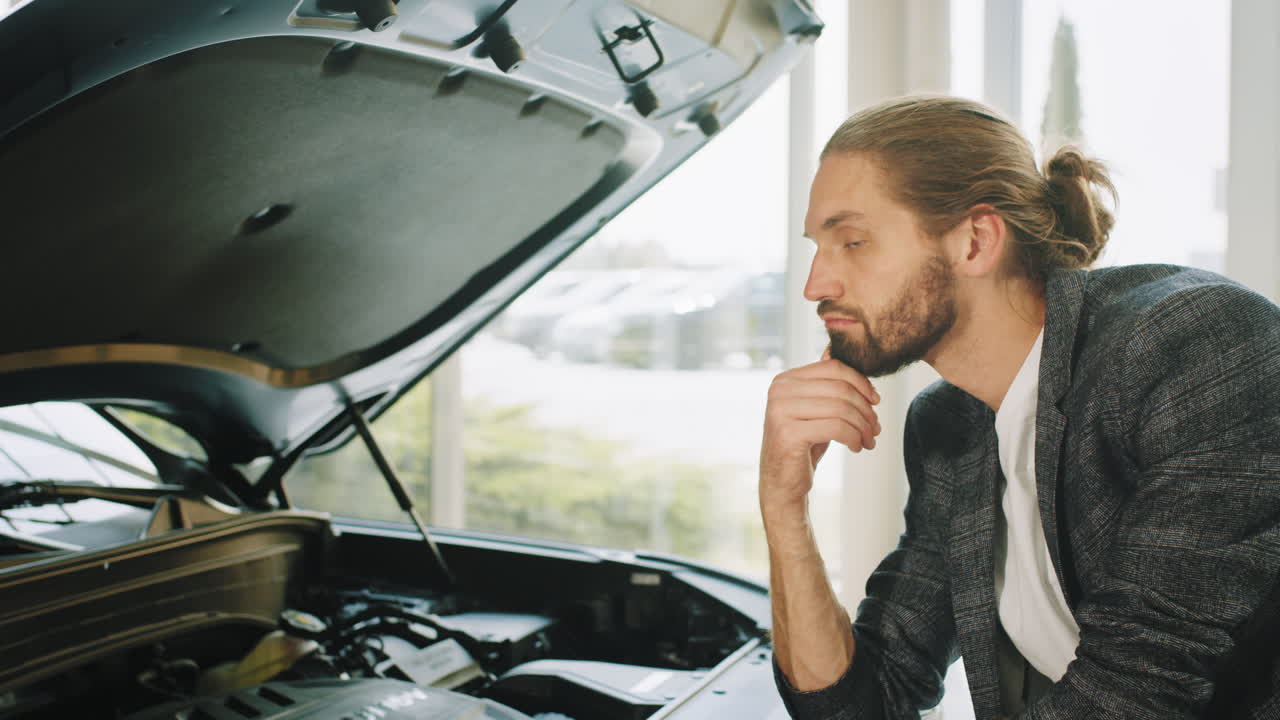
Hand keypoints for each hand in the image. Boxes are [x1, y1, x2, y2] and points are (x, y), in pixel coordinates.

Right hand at [759, 348, 880, 511]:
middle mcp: (779, 390)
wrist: (782, 484)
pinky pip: (836, 427)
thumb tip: (833, 349)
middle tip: (876, 428)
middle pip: (840, 388)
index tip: (875, 401)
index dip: (861, 382)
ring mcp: (780, 410)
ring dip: (863, 426)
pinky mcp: (787, 433)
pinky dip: (854, 437)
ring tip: (869, 440)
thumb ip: (825, 384)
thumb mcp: (815, 410)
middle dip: (865, 409)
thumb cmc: (803, 446)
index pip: (833, 368)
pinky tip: (857, 447)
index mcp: (785, 379)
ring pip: (841, 408)